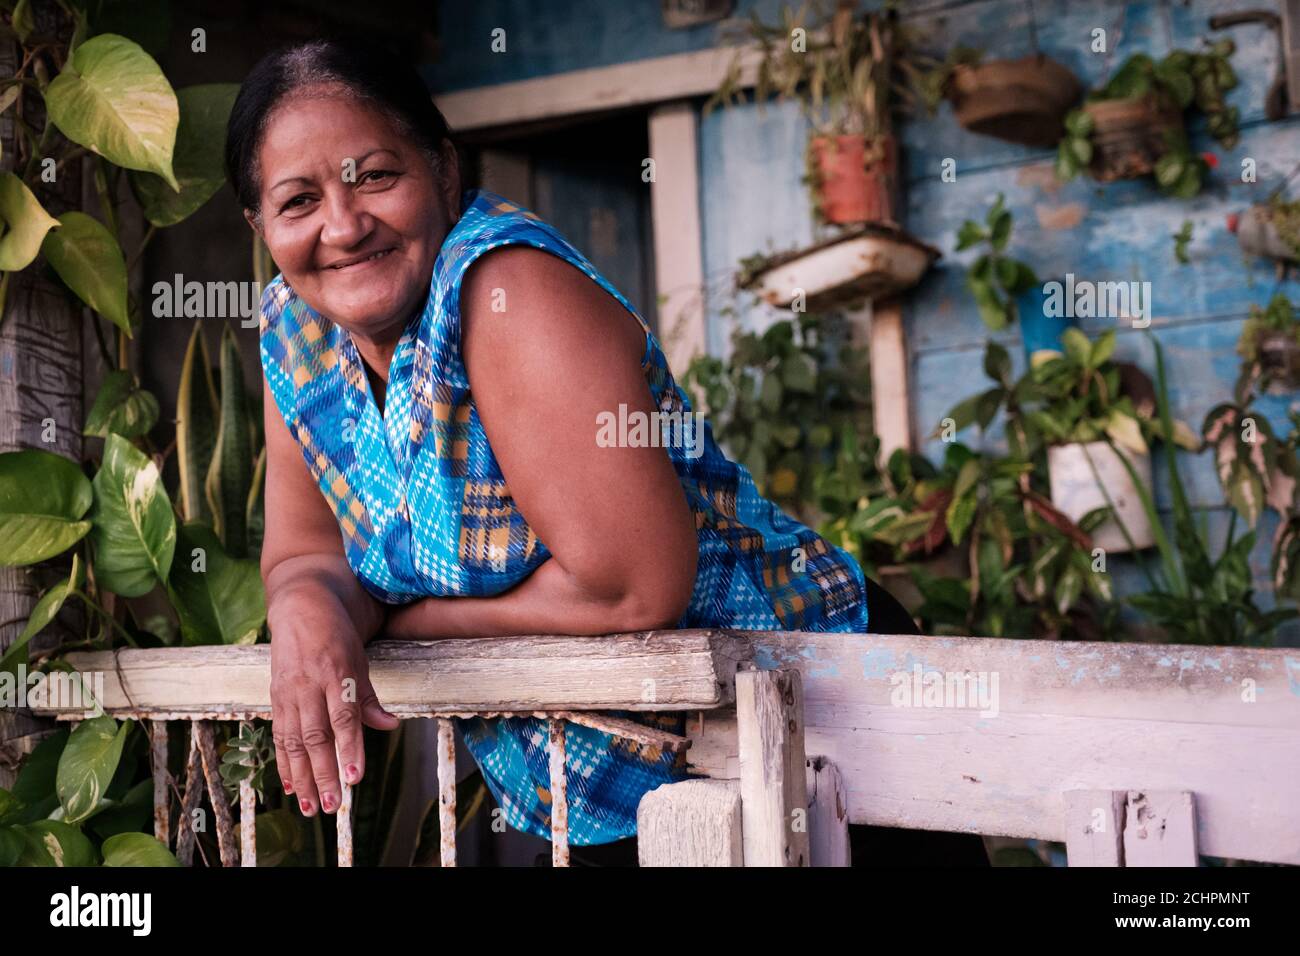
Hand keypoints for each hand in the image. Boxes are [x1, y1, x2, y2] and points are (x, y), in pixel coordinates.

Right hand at [268, 589, 400, 816]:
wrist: (300, 607)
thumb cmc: (336, 634)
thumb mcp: (359, 659)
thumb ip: (369, 697)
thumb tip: (389, 725)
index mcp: (336, 673)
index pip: (343, 717)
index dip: (349, 748)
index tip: (354, 778)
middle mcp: (309, 684)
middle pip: (316, 736)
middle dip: (324, 773)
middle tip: (332, 805)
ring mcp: (289, 692)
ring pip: (293, 741)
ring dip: (302, 777)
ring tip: (311, 806)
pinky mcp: (275, 697)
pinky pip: (279, 734)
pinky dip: (284, 762)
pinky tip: (290, 786)